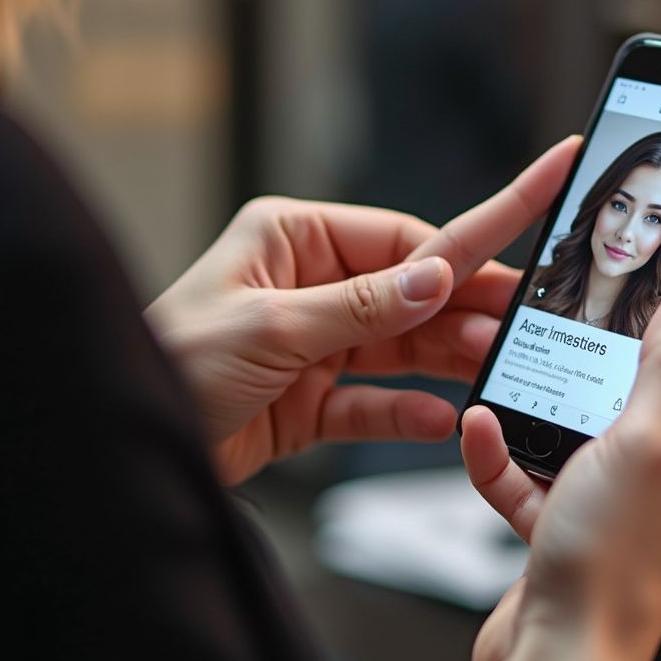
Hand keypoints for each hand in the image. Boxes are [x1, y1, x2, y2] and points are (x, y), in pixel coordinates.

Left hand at [146, 137, 580, 483]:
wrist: (128, 442)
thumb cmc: (170, 360)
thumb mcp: (270, 326)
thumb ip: (362, 307)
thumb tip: (438, 277)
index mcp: (292, 240)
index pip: (399, 238)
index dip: (465, 243)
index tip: (531, 218)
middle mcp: (309, 286)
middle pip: (410, 294)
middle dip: (465, 309)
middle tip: (525, 323)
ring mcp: (314, 345)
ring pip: (399, 348)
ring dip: (445, 360)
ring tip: (496, 368)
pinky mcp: (310, 400)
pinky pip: (371, 402)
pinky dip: (403, 412)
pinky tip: (439, 418)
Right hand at [433, 279, 660, 660]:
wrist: (556, 660)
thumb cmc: (613, 567)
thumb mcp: (649, 444)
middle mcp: (658, 464)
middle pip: (629, 376)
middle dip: (592, 338)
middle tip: (558, 296)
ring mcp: (606, 490)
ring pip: (567, 416)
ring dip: (531, 394)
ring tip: (499, 364)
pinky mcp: (558, 514)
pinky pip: (523, 465)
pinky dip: (496, 451)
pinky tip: (477, 432)